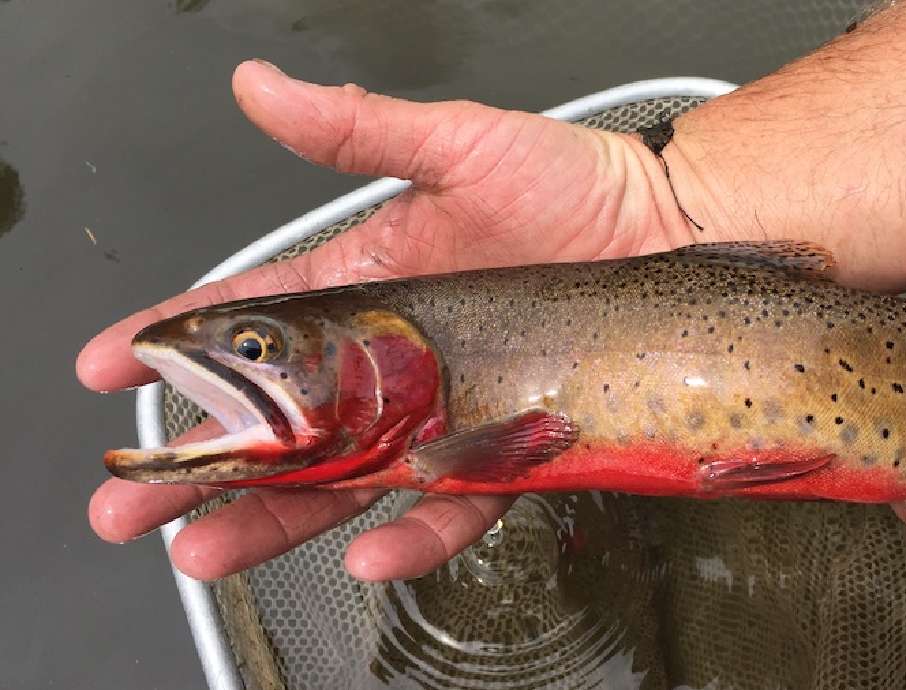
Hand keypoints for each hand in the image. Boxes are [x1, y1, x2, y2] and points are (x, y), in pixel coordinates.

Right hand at [82, 59, 704, 580]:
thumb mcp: (459, 144)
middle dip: (199, 464)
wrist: (676, 231)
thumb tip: (261, 86)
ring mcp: (448, 409)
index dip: (180, 347)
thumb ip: (358, 127)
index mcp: (370, 284)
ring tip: (205, 548)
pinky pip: (451, 502)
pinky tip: (366, 548)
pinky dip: (411, 533)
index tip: (110, 368)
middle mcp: (397, 358)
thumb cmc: (578, 184)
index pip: (254, 322)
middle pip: (279, 424)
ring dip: (272, 518)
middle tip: (130, 500)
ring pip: (344, 479)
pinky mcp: (509, 446)